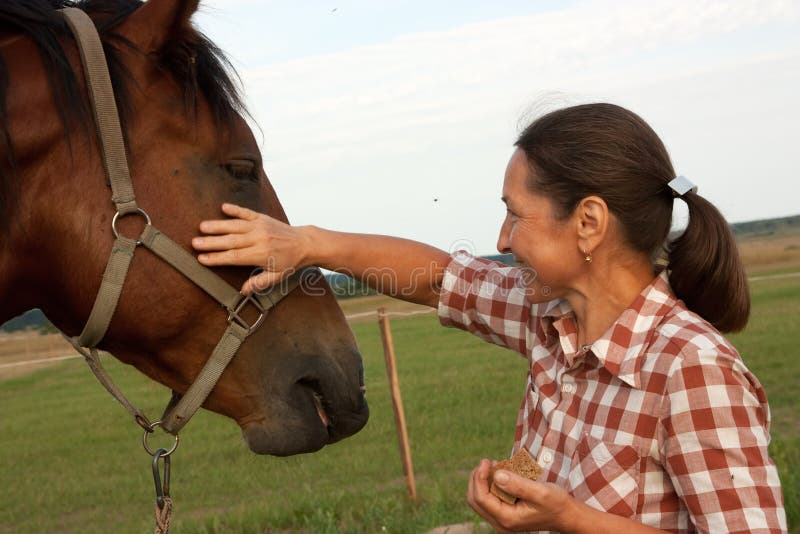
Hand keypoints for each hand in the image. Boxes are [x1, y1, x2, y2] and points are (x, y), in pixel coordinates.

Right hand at [192, 203, 309, 293]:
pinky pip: (246, 212)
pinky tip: (223, 207)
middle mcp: (259, 239)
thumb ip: (259, 283)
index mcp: (260, 255)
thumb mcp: (277, 276)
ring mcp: (260, 226)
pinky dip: (235, 209)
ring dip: (218, 225)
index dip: (217, 258)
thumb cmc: (290, 261)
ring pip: (235, 226)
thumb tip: (243, 291)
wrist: (305, 243)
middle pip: (231, 241)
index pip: (234, 257)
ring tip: (202, 227)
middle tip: (194, 243)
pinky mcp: (262, 218)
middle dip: (211, 242)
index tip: (201, 259)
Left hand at [467, 459, 576, 532]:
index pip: (481, 498)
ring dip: (482, 480)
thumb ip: (517, 485)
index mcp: (507, 519)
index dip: (479, 477)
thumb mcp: (540, 492)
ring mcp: (501, 520)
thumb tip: (496, 475)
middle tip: (488, 462)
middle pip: (474, 499)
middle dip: (477, 478)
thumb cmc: (555, 503)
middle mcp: (501, 523)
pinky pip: (488, 499)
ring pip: (478, 499)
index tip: (486, 461)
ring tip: (494, 465)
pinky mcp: (504, 514)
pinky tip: (499, 473)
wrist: (565, 515)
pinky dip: (489, 484)